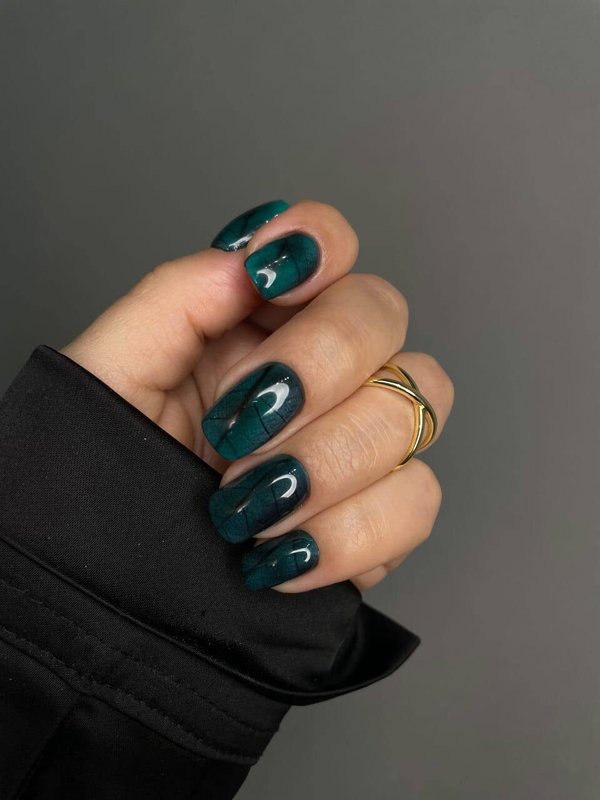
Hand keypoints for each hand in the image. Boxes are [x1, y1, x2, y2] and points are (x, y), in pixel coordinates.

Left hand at [63, 200, 453, 591]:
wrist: (115, 589)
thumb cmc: (103, 477)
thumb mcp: (111, 378)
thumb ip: (172, 301)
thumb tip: (243, 257)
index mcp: (255, 324)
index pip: (327, 244)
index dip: (320, 241)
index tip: (270, 275)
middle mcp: (317, 372)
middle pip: (383, 315)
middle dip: (315, 367)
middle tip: (240, 425)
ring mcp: (356, 444)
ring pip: (412, 409)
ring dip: (326, 461)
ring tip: (244, 505)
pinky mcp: (378, 518)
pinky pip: (417, 501)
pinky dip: (350, 532)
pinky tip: (281, 552)